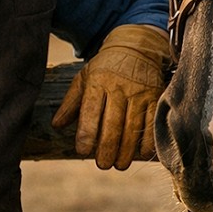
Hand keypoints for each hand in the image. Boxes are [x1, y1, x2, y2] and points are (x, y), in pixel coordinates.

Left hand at [52, 24, 170, 169]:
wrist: (137, 46)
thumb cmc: (106, 67)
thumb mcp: (84, 78)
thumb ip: (71, 103)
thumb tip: (57, 125)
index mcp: (98, 82)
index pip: (91, 113)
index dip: (87, 135)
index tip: (83, 151)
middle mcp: (120, 88)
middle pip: (113, 125)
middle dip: (107, 149)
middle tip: (103, 164)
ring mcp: (140, 93)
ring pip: (133, 128)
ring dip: (126, 151)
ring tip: (118, 165)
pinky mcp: (155, 97)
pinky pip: (152, 124)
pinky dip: (147, 142)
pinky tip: (140, 154)